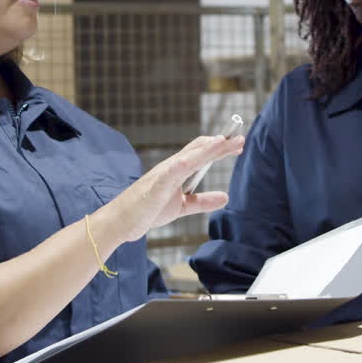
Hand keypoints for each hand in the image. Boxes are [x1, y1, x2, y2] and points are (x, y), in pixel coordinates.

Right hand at [105, 134, 243, 242]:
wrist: (121, 222)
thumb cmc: (147, 211)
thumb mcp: (181, 206)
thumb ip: (202, 201)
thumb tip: (226, 197)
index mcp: (176, 170)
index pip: (200, 153)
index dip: (219, 148)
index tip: (237, 145)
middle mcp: (171, 167)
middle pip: (198, 149)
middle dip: (220, 144)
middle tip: (240, 140)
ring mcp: (163, 173)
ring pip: (190, 155)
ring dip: (209, 148)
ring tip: (226, 142)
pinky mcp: (157, 184)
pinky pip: (176, 169)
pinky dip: (190, 159)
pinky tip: (202, 155)